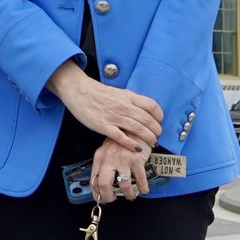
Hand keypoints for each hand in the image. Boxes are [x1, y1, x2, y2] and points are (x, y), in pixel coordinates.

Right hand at [48, 61, 162, 150]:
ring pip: (137, 128)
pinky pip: (120, 137)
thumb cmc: (98, 92)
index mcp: (128, 96)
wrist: (79, 90)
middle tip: (158, 137)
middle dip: (156, 130)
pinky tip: (136, 149)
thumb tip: (144, 111)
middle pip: (147, 119)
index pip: (151, 105)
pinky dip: (130, 143)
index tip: (160, 122)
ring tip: (153, 144)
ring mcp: (113, 116)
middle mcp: (123, 106)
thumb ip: (130, 101)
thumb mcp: (118, 92)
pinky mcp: (103, 126)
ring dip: (148, 138)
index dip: (159, 116)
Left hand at [91, 137, 150, 202]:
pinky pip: (140, 181)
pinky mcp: (136, 160)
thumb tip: (102, 185)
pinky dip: (143, 189)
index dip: (97, 193)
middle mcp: (109, 159)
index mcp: (100, 157)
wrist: (135, 126)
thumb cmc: (121, 140)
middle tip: (114, 199)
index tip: (102, 198)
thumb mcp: (108, 149)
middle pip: (103, 185)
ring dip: (129, 195)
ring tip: (131, 195)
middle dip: (108, 197)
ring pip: (124, 186)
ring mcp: (123, 160)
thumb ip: (104, 164)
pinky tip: (143, 189)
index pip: (93, 180)